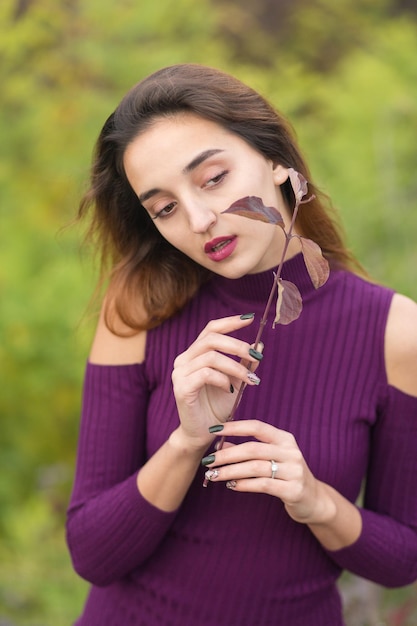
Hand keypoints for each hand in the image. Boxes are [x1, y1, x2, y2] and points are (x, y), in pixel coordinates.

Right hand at [172, 315, 262, 449]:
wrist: (203, 433)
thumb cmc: (217, 406)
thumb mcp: (236, 382)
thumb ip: (245, 364)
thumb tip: (260, 346)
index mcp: (195, 354)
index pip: (211, 329)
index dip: (230, 322)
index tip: (250, 319)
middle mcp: (184, 360)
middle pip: (211, 339)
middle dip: (237, 345)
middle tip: (256, 356)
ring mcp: (180, 373)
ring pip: (211, 357)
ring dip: (235, 366)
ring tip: (250, 380)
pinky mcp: (181, 388)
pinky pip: (205, 374)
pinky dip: (223, 379)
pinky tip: (230, 389)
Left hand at [202, 419, 334, 525]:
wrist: (313, 499)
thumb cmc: (286, 475)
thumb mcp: (270, 458)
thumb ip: (248, 450)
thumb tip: (221, 445)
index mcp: (284, 439)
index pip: (257, 427)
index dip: (234, 427)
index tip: (214, 430)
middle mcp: (291, 451)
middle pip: (252, 448)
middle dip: (226, 454)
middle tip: (208, 461)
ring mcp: (294, 471)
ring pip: (255, 467)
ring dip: (230, 471)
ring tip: (214, 475)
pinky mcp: (293, 490)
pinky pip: (263, 485)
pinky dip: (244, 484)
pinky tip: (231, 485)